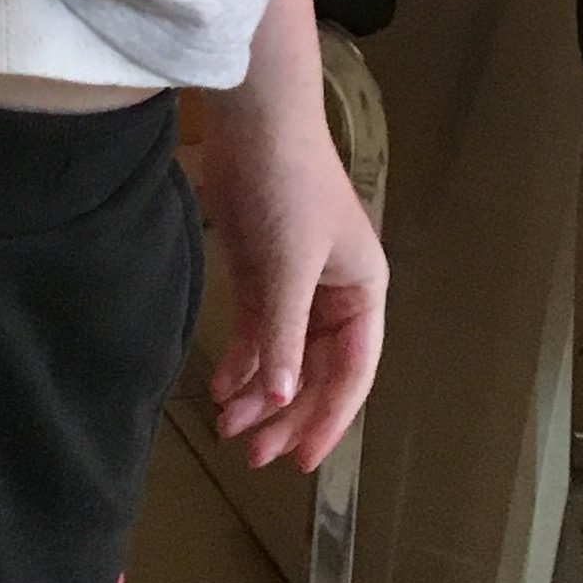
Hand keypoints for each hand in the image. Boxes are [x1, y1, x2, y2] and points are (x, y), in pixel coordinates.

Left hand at [194, 101, 387, 475]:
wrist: (254, 122)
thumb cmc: (288, 189)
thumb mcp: (289, 267)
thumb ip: (283, 335)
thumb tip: (280, 399)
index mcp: (362, 291)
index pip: (353, 371)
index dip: (329, 418)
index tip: (299, 461)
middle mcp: (336, 295)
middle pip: (315, 371)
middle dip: (285, 413)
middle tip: (250, 455)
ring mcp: (297, 285)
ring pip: (283, 357)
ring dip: (259, 394)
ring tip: (226, 429)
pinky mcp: (262, 273)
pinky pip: (258, 333)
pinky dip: (242, 362)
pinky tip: (220, 389)